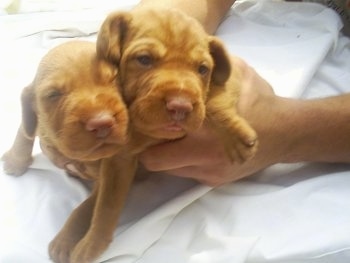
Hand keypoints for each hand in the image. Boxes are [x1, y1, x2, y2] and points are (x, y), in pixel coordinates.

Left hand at [139, 57, 279, 185]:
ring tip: (176, 136)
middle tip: (156, 129)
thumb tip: (187, 54)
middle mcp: (203, 157)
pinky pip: (186, 173)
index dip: (146, 132)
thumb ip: (213, 64)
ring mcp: (209, 173)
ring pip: (170, 170)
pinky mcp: (215, 181)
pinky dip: (184, 160)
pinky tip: (194, 145)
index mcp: (204, 131)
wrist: (287, 133)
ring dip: (168, 154)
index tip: (145, 119)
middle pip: (155, 163)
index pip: (156, 144)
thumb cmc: (259, 100)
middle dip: (151, 147)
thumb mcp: (238, 73)